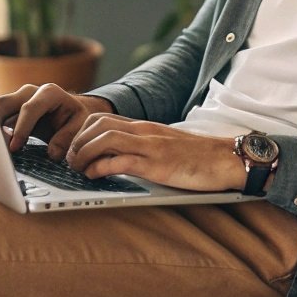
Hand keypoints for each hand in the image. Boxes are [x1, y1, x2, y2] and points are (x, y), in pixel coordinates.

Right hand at [0, 83, 114, 160]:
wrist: (69, 111)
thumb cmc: (75, 118)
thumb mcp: (79, 125)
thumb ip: (67, 138)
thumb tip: (52, 153)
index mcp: (49, 92)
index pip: (29, 108)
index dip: (21, 128)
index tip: (14, 147)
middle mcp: (29, 92)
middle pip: (4, 103)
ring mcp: (16, 99)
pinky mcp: (8, 109)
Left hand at [66, 115, 245, 191]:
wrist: (226, 159)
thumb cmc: (196, 158)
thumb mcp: (163, 148)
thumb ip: (141, 149)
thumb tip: (114, 161)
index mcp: (143, 127)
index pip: (101, 119)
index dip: (80, 134)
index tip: (72, 151)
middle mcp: (143, 131)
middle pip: (96, 124)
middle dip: (75, 142)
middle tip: (70, 162)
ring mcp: (149, 146)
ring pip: (103, 138)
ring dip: (83, 154)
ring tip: (77, 170)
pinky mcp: (156, 164)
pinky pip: (120, 161)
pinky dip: (100, 168)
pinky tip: (94, 177)